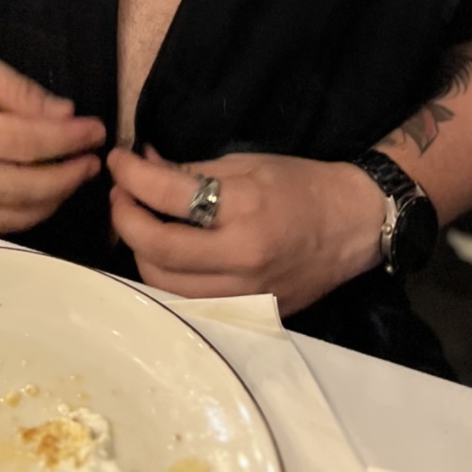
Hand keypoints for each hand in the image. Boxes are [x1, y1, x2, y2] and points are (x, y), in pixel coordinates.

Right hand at [0, 12, 105, 235]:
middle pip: (17, 190)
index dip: (68, 140)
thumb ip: (18, 91)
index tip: (96, 130)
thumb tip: (66, 116)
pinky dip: (9, 218)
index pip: (25, 145)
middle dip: (64, 178)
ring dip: (43, 205)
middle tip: (92, 161)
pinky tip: (33, 198)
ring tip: (70, 180)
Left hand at [107, 146, 385, 314]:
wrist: (353, 226)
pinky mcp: (247, 312)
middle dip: (125, 218)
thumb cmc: (301, 184)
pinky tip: (164, 251)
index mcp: (245, 209)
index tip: (118, 159)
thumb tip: (143, 165)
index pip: (169, 195)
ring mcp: (244, 293)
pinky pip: (188, 300)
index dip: (132, 175)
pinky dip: (166, 275)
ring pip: (164, 283)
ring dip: (139, 250)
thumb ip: (190, 170)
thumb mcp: (246, 164)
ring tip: (140, 221)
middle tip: (122, 194)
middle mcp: (241, 257)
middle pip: (156, 249)